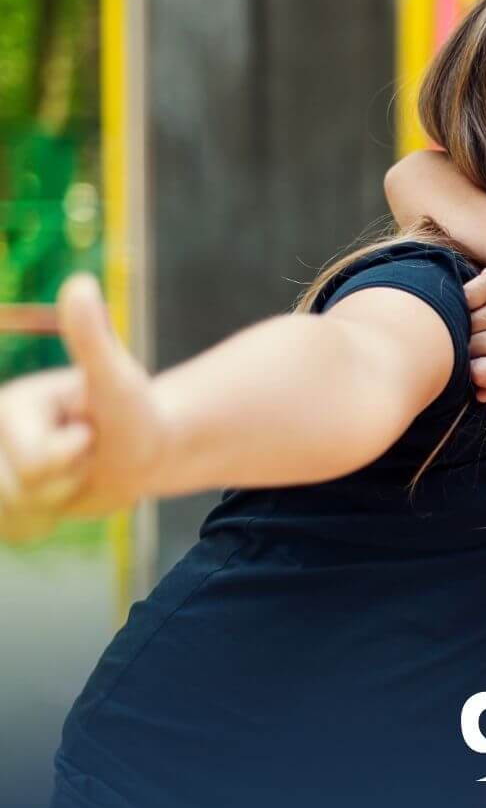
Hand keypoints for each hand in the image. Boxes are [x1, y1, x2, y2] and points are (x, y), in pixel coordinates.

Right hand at [0, 275, 164, 539]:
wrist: (149, 447)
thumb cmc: (135, 410)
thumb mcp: (117, 379)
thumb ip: (92, 338)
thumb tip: (79, 283)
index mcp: (10, 405)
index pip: (35, 460)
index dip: (76, 453)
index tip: (90, 430)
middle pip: (25, 490)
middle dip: (72, 477)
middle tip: (92, 449)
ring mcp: (2, 467)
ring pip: (25, 511)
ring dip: (68, 495)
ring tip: (84, 466)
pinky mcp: (14, 495)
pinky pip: (25, 525)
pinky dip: (58, 513)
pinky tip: (72, 486)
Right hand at [464, 235, 485, 401]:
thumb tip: (480, 396)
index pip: (481, 376)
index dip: (470, 369)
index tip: (474, 358)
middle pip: (469, 349)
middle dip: (468, 341)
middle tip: (483, 328)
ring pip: (465, 324)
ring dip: (467, 318)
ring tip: (485, 311)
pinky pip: (464, 299)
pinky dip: (466, 297)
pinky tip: (483, 295)